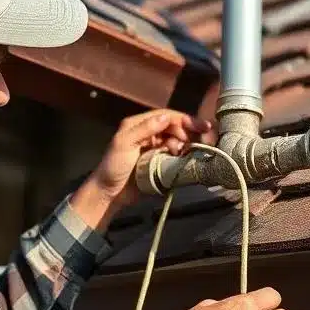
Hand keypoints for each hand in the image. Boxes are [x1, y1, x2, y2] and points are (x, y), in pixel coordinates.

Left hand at [87, 109, 215, 206]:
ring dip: (186, 144)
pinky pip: (175, 154)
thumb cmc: (113, 166)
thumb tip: (167, 117)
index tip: (201, 126)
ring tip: (188, 152)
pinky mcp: (159, 162)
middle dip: (188, 132)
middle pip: (174, 127)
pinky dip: (183, 155)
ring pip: (176, 140)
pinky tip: (186, 159)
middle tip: (201, 141)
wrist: (109, 193)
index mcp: (139, 124)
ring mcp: (154, 148)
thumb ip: (144, 129)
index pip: (166, 116)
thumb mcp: (124, 144)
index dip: (184, 119)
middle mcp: (148, 133)